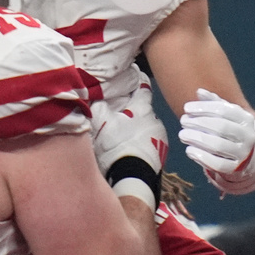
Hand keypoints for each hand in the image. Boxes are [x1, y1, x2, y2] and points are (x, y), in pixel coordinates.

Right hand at [91, 76, 166, 209]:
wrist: (132, 178)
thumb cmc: (117, 145)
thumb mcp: (101, 122)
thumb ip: (98, 105)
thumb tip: (94, 94)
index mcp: (143, 109)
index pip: (143, 88)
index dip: (137, 81)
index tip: (133, 76)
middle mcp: (156, 121)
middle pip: (144, 109)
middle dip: (134, 109)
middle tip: (121, 110)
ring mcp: (161, 139)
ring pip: (148, 126)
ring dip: (138, 127)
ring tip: (124, 132)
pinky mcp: (161, 155)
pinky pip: (150, 142)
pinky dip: (141, 141)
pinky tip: (130, 148)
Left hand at [178, 89, 254, 194]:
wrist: (244, 155)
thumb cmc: (229, 130)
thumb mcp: (225, 114)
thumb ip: (213, 102)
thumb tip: (199, 91)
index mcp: (245, 118)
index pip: (223, 110)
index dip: (203, 108)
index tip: (186, 108)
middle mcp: (247, 135)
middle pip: (221, 127)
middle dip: (199, 123)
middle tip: (183, 121)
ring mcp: (242, 153)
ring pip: (218, 146)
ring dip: (197, 139)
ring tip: (182, 134)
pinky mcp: (235, 168)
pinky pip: (218, 165)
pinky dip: (202, 157)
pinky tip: (189, 150)